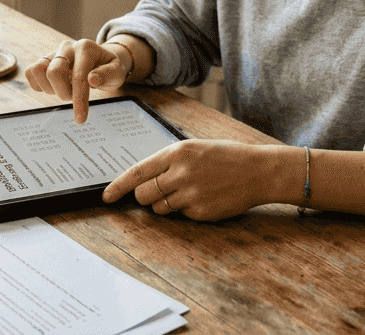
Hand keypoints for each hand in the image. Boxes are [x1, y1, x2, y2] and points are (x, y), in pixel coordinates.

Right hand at [24, 39, 129, 123]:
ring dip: (50, 88)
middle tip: (74, 97)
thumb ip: (108, 75)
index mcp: (86, 48)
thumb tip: (93, 79)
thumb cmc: (108, 68)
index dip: (78, 100)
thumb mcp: (116, 72)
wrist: (100, 59)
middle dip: (63, 93)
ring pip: (38, 70)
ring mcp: (54, 52)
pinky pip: (31, 72)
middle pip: (54, 72)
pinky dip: (38, 85)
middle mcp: (67, 47)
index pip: (79, 76)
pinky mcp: (44, 59)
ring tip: (64, 90)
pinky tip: (53, 87)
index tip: (80, 120)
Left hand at [103, 140, 283, 221]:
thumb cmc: (225, 157)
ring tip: (188, 190)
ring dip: (165, 204)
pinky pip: (180, 215)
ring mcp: (191, 194)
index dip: (117, 186)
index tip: (106, 197)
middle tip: (159, 190)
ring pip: (159, 208)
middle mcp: (181, 173)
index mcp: (177, 152)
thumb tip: (141, 180)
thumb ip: (168, 161)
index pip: (137, 172)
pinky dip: (186, 210)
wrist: (258, 171)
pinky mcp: (201, 212)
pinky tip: (204, 197)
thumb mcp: (194, 148)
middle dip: (145, 196)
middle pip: (143, 194)